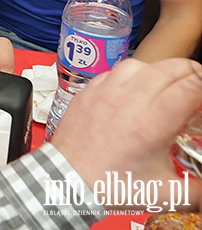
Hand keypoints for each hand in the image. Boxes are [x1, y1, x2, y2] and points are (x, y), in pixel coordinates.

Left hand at [53, 58, 201, 211]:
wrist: (68, 182)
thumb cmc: (110, 186)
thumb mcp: (164, 193)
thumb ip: (197, 191)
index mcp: (152, 123)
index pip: (190, 87)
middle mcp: (128, 101)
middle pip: (169, 68)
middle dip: (190, 73)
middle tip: (196, 87)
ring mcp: (105, 93)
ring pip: (139, 64)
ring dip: (158, 70)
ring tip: (166, 84)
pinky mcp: (87, 92)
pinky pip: (112, 71)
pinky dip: (129, 75)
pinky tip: (134, 89)